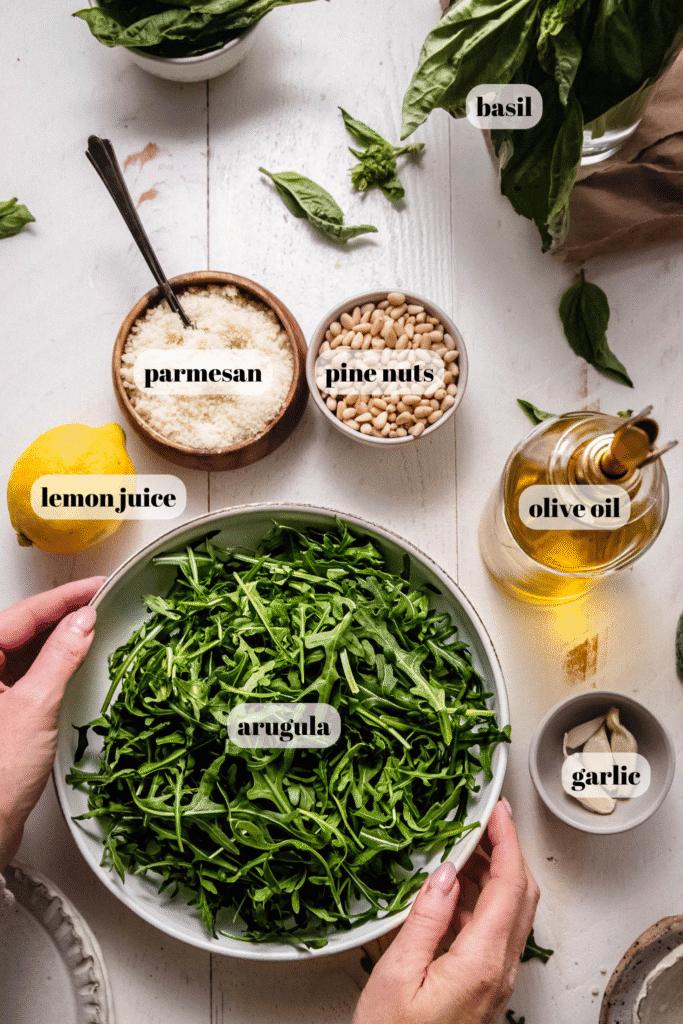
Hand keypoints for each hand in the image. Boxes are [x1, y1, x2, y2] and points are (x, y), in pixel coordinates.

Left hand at [0, 578, 104, 869]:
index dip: (63, 598)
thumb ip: (60, 658)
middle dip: (63, 614)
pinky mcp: (0, 715)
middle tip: (101, 601)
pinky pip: (29, 676)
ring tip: (95, 627)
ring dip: (60, 639)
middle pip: (22, 629)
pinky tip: (76, 663)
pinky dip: (54, 666)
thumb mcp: (34, 708)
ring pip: (26, 652)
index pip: (22, 615)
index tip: (96, 586)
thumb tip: (82, 622)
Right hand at [353, 801, 538, 1023]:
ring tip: (463, 848)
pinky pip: (495, 932)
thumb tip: (446, 872)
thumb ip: (427, 918)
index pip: (509, 885)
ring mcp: (495, 981)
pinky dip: (482, 900)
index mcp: (482, 961)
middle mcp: (499, 970)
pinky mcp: (485, 987)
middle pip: (521, 895)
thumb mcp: (399, 973)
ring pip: (511, 913)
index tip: (498, 810)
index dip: (507, 841)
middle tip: (485, 820)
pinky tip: (454, 891)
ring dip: (495, 874)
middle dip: (507, 850)